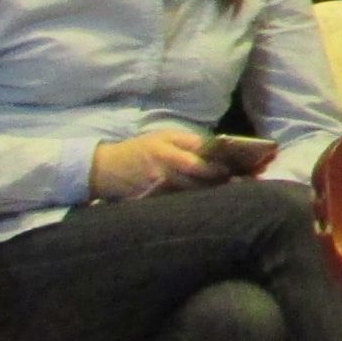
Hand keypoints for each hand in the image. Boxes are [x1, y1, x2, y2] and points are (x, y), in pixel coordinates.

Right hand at [89, 130, 223, 199]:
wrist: (105, 168)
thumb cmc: (140, 149)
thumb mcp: (162, 136)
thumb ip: (189, 141)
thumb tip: (217, 148)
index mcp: (164, 152)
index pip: (195, 162)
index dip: (215, 168)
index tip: (230, 170)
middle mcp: (162, 172)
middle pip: (196, 182)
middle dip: (216, 184)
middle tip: (235, 184)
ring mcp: (157, 190)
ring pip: (189, 195)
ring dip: (208, 194)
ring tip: (226, 193)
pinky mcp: (153, 202)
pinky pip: (178, 203)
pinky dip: (193, 203)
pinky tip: (205, 202)